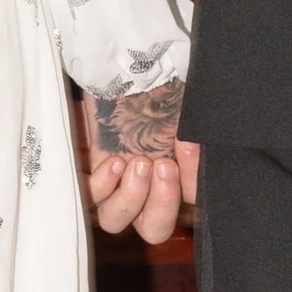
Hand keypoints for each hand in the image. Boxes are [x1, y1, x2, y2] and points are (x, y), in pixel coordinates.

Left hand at [82, 87, 196, 243]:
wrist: (116, 63)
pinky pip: (89, 200)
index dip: (193, 180)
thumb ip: (196, 119)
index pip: (192, 200)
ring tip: (136, 163)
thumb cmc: (155, 79)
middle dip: (162, 203)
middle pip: (155, 228)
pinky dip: (103, 186)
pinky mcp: (86, 175)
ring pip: (116, 222)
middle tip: (163, 167)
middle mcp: (145, 189)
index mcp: (177, 176)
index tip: (188, 144)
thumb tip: (205, 126)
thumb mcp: (182, 96)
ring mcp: (111, 185)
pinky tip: (113, 163)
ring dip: (131, 198)